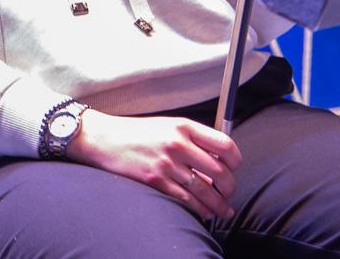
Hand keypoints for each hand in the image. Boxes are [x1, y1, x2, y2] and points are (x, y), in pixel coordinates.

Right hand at [67, 110, 241, 219]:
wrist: (104, 139)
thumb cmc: (136, 132)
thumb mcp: (167, 125)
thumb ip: (191, 138)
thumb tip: (216, 158)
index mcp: (184, 126)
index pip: (224, 143)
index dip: (235, 160)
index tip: (235, 167)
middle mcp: (178, 144)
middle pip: (219, 171)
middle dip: (230, 187)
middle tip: (230, 193)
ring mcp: (167, 164)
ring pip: (205, 190)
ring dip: (218, 204)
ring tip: (223, 211)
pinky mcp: (156, 181)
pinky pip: (185, 200)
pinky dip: (199, 209)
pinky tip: (203, 213)